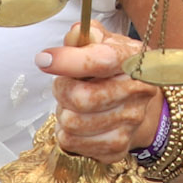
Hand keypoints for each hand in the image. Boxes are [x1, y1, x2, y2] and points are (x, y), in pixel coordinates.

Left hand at [39, 22, 165, 163]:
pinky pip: (72, 143)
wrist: (138, 103)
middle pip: (81, 99)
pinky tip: (79, 122)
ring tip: (73, 105)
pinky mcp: (117, 148)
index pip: (100, 61)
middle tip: (64, 84)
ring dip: (63, 113)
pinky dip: (66, 132)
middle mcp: (137, 92)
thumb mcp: (105, 43)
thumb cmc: (114, 69)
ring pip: (72, 124)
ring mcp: (130, 123)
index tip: (44, 59)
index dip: (68, 60)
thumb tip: (74, 34)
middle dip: (62, 89)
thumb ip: (87, 35)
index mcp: (133, 60)